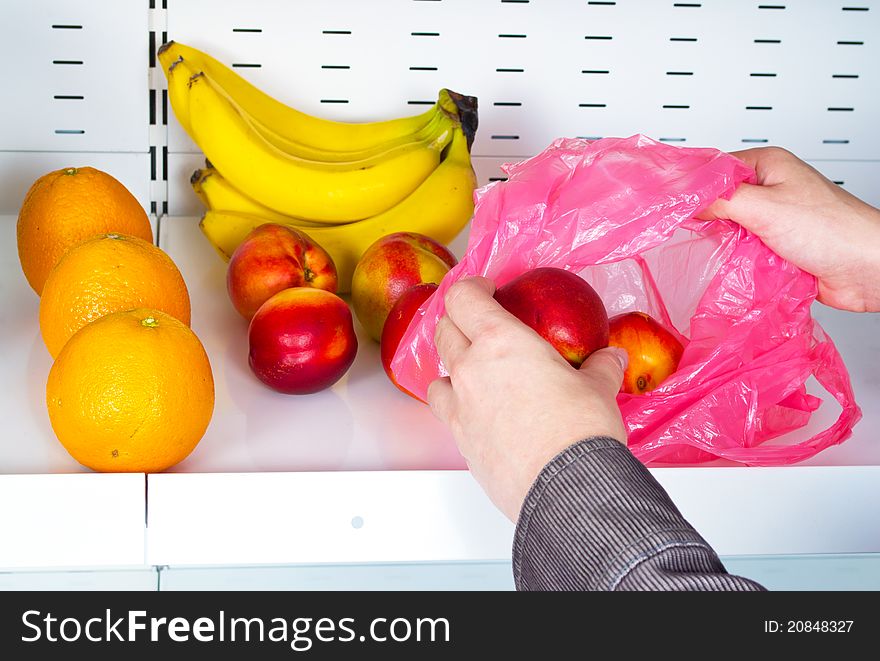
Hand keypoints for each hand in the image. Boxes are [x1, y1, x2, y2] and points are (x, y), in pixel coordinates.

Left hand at [427, 276, 627, 521]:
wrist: (566, 487)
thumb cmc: (579, 430)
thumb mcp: (598, 389)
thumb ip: (600, 369)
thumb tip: (611, 360)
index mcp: (500, 342)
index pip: (463, 298)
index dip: (471, 287)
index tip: (485, 289)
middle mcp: (471, 369)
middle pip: (443, 330)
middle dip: (458, 321)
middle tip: (478, 324)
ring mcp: (460, 407)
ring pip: (436, 374)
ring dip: (449, 367)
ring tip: (472, 371)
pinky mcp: (460, 441)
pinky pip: (446, 414)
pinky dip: (456, 406)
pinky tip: (480, 413)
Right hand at [698, 146, 879, 311]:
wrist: (868, 268)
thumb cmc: (830, 229)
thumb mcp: (764, 207)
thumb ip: (720, 200)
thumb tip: (684, 201)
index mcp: (767, 165)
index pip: (713, 168)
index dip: (688, 184)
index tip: (663, 202)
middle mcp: (769, 189)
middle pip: (718, 200)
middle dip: (703, 217)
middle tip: (681, 230)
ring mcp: (773, 220)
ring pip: (729, 229)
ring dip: (722, 243)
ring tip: (713, 249)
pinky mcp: (775, 247)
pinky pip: (742, 251)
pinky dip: (736, 260)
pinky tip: (731, 266)